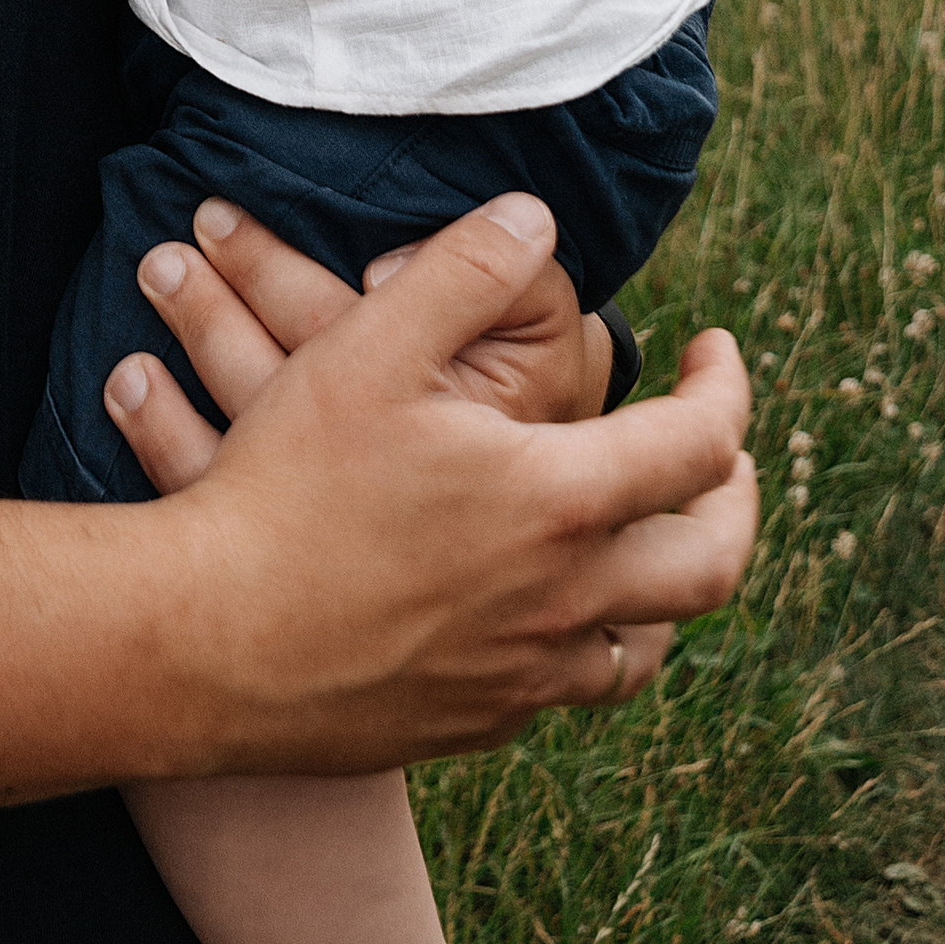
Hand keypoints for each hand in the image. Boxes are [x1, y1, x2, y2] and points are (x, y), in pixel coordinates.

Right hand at [119, 197, 752, 752]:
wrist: (207, 644)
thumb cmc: (286, 488)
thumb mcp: (367, 349)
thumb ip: (463, 271)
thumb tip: (537, 219)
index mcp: (558, 503)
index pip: (699, 444)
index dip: (724, 386)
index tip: (712, 349)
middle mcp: (564, 601)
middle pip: (711, 564)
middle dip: (737, 502)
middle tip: (723, 459)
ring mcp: (524, 677)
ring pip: (648, 647)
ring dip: (666, 587)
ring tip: (649, 540)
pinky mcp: (475, 724)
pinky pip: (568, 691)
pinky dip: (587, 641)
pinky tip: (545, 606)